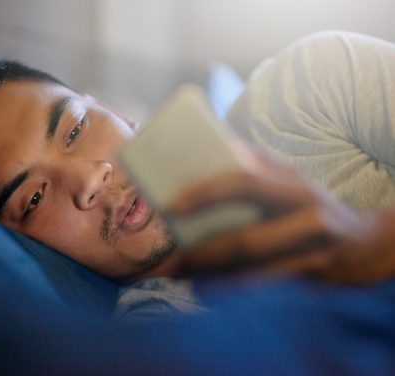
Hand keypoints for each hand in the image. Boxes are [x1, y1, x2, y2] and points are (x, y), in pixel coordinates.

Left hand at [169, 144, 394, 284]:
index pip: (242, 180)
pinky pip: (269, 283)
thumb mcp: (287, 183)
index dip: (205, 193)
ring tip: (180, 278)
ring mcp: (315, 243)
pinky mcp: (320, 270)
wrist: (367, 240)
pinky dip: (234, 288)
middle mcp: (304, 208)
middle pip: (247, 237)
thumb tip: (205, 161)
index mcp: (289, 178)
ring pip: (254, 269)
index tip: (171, 206)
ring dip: (213, 277)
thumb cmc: (310, 207)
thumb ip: (254, 170)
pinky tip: (206, 289)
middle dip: (202, 254)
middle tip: (169, 263)